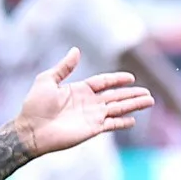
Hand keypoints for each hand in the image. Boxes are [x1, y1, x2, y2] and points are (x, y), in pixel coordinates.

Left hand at [12, 49, 153, 156]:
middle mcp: (89, 103)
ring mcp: (92, 116)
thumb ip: (64, 67)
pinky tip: (134, 120)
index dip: (117, 79)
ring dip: (134, 105)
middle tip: (148, 93)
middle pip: (116, 96)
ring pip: (118, 109)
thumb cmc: (35, 105)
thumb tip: (76, 50)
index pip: (104, 82)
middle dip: (132, 94)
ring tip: (149, 101)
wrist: (31, 130)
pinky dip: (123, 122)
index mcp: (80, 89)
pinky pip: (111, 124)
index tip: (131, 78)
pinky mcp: (92, 129)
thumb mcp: (47, 80)